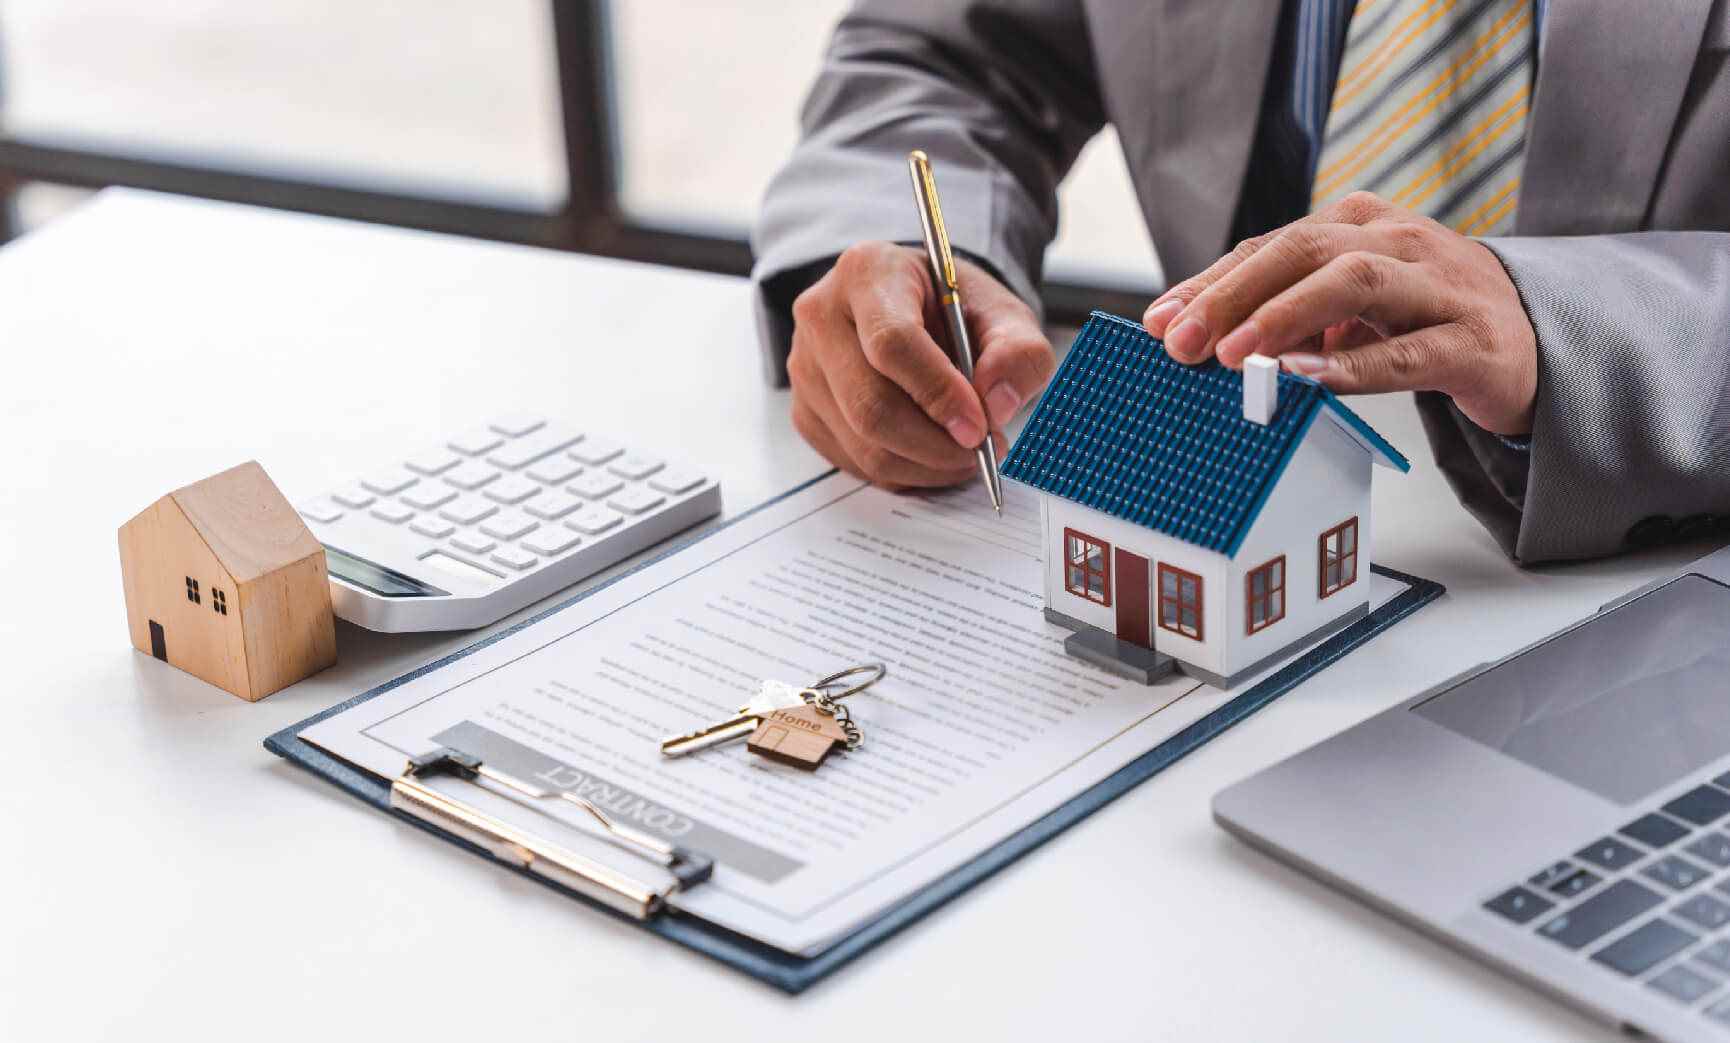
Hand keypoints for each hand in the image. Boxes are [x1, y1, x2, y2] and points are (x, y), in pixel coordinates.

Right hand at [788, 241, 1054, 487]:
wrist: (915, 312)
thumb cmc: (953, 309)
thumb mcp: (1003, 315)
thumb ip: (1018, 353)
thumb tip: (998, 403)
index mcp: (868, 273)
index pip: (892, 343)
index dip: (938, 393)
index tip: (979, 426)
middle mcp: (822, 316)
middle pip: (870, 405)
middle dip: (935, 444)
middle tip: (983, 450)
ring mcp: (806, 368)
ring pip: (863, 443)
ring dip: (925, 465)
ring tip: (966, 453)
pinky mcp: (805, 411)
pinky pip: (855, 462)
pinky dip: (904, 473)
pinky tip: (933, 455)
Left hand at [1141, 191, 1537, 434]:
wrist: (1536, 341)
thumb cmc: (1426, 318)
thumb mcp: (1347, 309)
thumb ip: (1281, 314)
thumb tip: (1191, 333)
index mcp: (1359, 225)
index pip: (1270, 247)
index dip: (1210, 283)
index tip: (1158, 320)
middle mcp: (1398, 242)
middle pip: (1304, 251)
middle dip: (1234, 295)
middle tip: (1182, 341)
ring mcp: (1441, 286)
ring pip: (1355, 283)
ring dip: (1286, 316)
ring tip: (1234, 355)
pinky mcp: (1474, 341)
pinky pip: (1409, 351)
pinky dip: (1354, 365)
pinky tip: (1309, 379)